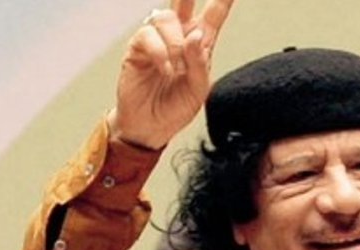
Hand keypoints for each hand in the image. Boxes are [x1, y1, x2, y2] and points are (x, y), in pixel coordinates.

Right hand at [107, 0, 233, 149]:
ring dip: (174, 42)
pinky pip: (148, 36)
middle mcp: (178, 37)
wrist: (151, 126)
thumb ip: (200, 63)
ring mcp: (156, 41)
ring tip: (175, 67)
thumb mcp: (198, 89)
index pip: (213, 16)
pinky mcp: (137, 48)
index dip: (221, 1)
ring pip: (165, 18)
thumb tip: (194, 35)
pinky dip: (160, 52)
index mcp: (199, 45)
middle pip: (183, 2)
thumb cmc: (176, 107)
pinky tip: (164, 69)